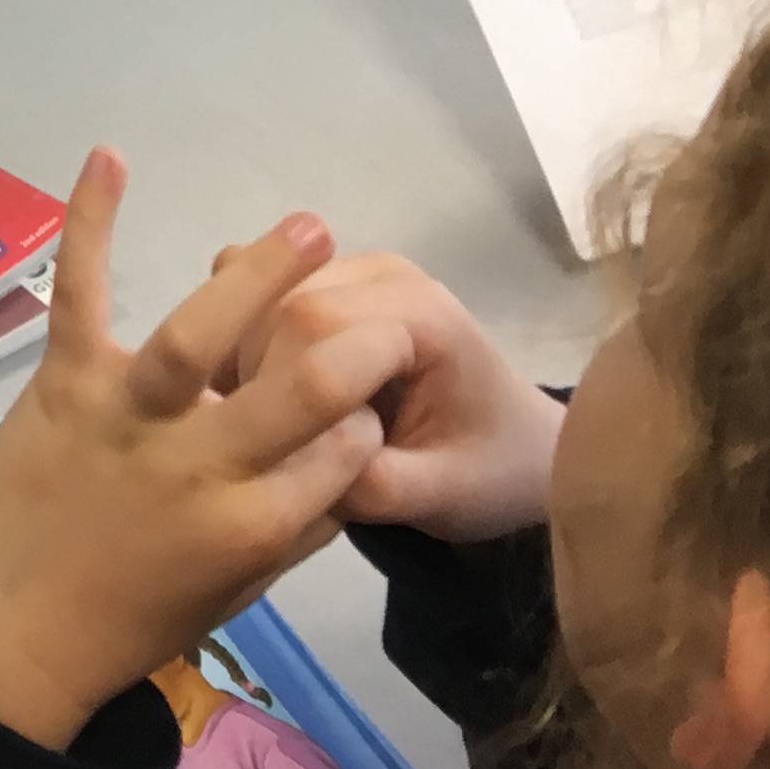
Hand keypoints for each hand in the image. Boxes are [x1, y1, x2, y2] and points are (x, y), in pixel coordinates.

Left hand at [0, 159, 407, 752]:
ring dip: (261, 273)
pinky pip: (79, 292)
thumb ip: (298, 521)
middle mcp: (202, 465)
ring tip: (311, 226)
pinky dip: (89, 221)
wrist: (13, 632)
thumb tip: (352, 455)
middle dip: (355, 341)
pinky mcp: (65, 381)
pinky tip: (109, 156)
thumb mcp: (241, 587)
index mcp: (256, 523)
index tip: (369, 392)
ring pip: (200, 332)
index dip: (365, 414)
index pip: (345, 450)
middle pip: (305, 388)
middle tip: (376, 309)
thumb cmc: (137, 615)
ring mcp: (128, 416)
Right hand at [222, 248, 561, 541]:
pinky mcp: (336, 283)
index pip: (308, 320)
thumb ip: (371, 484)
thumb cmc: (489, 473)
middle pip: (277, 299)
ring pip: (262, 292)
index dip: (274, 381)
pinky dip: (249, 337)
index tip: (277, 446)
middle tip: (268, 440)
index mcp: (421, 313)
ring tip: (271, 419)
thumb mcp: (441, 498)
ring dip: (247, 356)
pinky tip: (269, 392)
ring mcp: (358, 270)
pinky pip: (267, 292)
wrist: (522, 451)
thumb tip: (287, 462)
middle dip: (256, 371)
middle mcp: (385, 272)